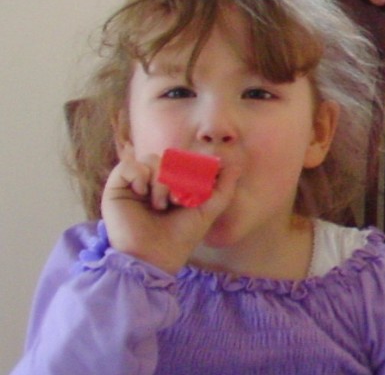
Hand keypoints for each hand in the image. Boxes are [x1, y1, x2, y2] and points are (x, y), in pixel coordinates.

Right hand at [100, 144, 236, 274]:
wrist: (154, 258)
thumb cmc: (181, 237)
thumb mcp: (208, 210)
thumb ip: (224, 188)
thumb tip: (235, 165)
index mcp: (173, 185)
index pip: (182, 161)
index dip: (190, 169)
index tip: (194, 190)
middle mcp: (153, 183)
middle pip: (167, 157)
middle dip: (177, 176)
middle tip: (178, 200)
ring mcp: (134, 185)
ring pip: (150, 159)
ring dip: (160, 180)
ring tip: (161, 204)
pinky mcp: (116, 188)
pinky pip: (127, 165)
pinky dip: (139, 175)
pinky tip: (142, 193)